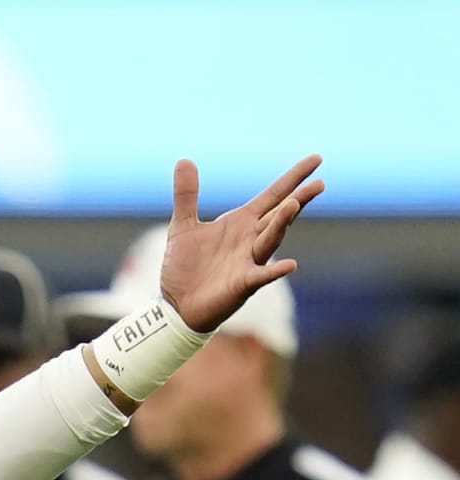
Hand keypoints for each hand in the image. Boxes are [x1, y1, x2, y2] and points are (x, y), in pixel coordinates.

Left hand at [160, 155, 324, 332]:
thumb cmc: (184, 266)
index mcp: (240, 222)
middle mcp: (251, 239)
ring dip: (282, 224)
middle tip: (319, 184)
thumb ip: (186, 195)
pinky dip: (274, 271)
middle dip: (298, 200)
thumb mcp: (182, 226)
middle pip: (280, 215)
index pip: (273, 195)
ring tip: (292, 205)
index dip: (293, 178)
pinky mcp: (242, 285)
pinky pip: (262, 276)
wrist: (175, 305)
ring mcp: (249, 262)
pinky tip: (290, 265)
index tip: (316, 159)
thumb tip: (184, 160)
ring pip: (271, 239)